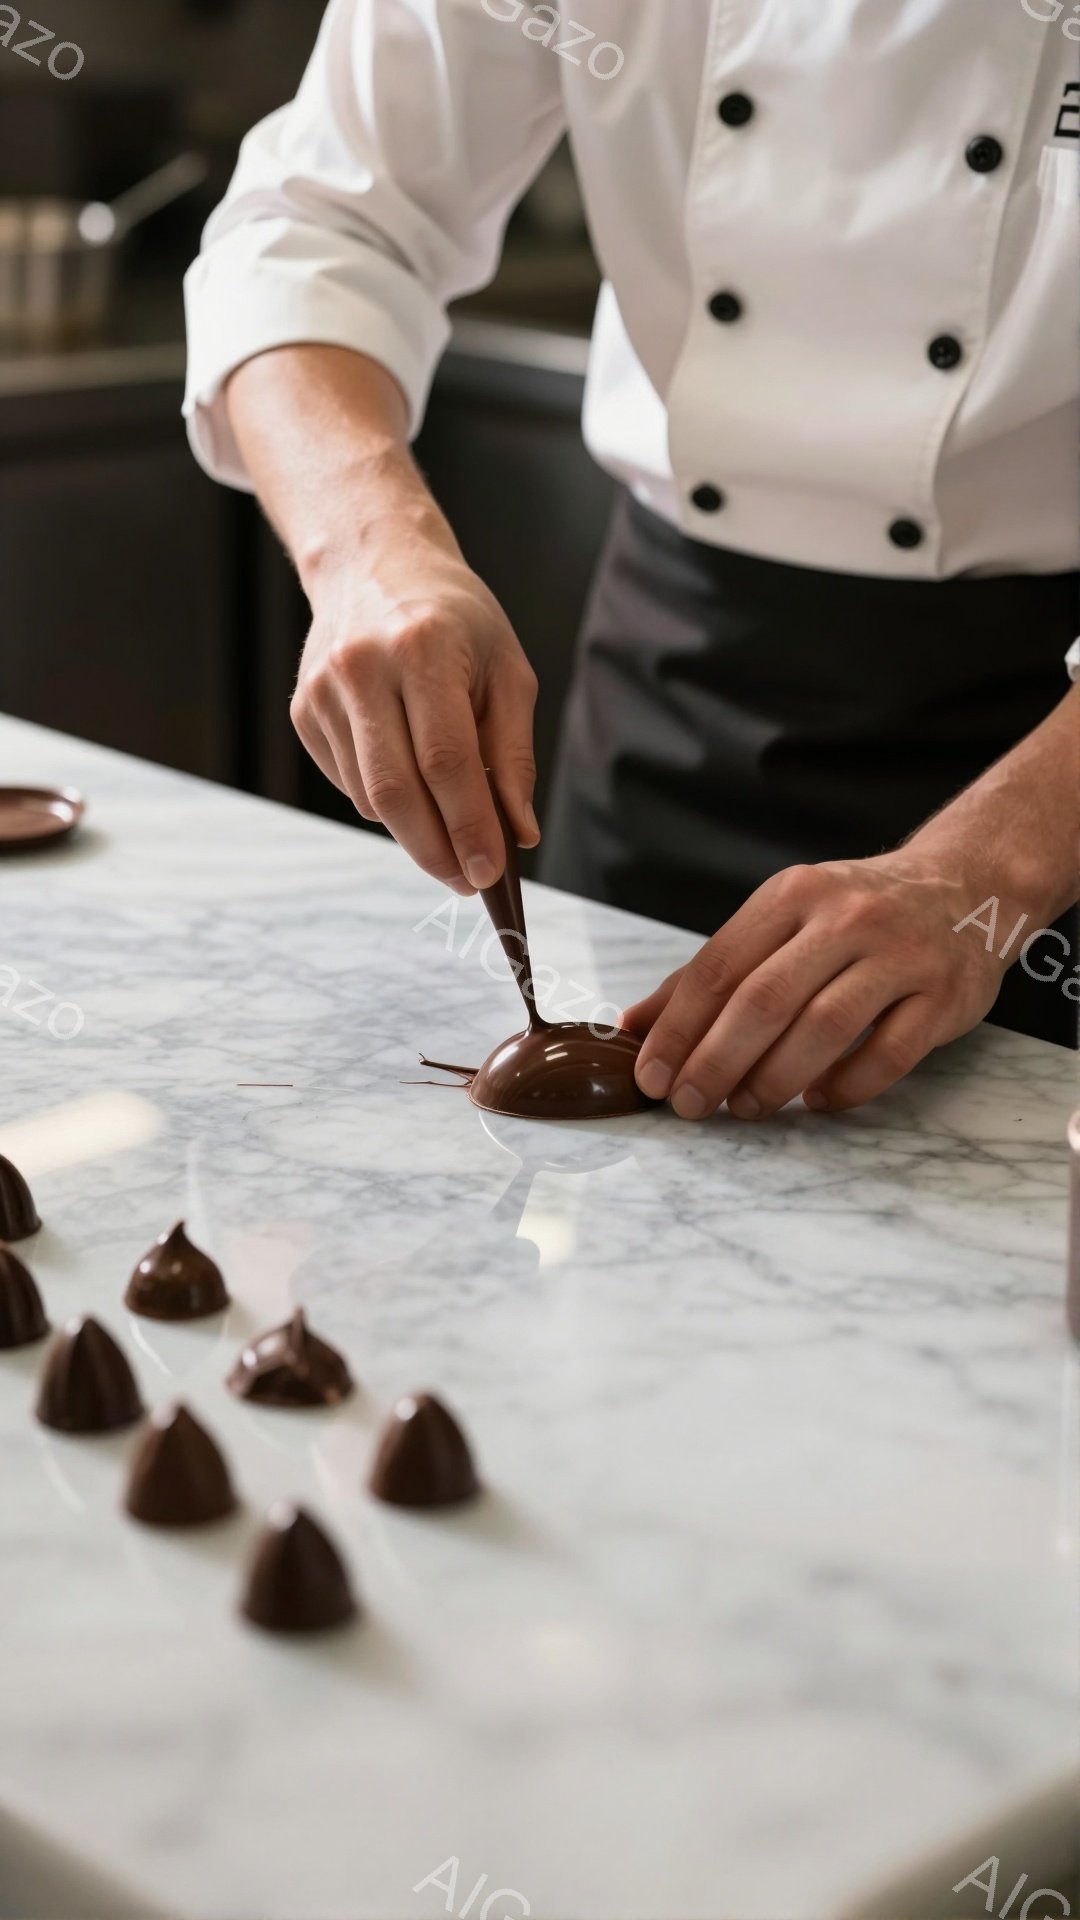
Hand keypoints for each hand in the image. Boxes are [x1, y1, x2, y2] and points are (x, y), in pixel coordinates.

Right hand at [291, 525, 539, 893]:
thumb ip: (513, 754)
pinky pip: (349, 784)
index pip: (447, 762)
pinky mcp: (303, 712)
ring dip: (414, 828)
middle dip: (436, 850)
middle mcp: (362, 668)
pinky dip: (385, 801)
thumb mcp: (506, 670)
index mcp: (423, 649)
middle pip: (397, 791)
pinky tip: (407, 772)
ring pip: (371, 797)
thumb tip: (518, 833)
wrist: (374, 563)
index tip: (490, 873)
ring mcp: (323, 692)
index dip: (469, 827)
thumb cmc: (455, 619)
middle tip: (467, 882)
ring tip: (450, 825)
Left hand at [623, 851, 1010, 1118]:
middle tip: (690, 1104)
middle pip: (765, 999)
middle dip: (716, 1061)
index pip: (719, 967)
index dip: (678, 1028)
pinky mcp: (943, 995)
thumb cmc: (854, 914)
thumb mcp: (781, 920)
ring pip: (824, 1027)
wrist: (966, 888)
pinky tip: (817, 1100)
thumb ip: (711, 973)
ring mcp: (900, 956)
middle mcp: (845, 919)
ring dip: (775, 1079)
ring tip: (747, 1107)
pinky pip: (888, 1055)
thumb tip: (635, 1026)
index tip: (652, 1076)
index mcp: (792, 895)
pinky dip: (845, 1087)